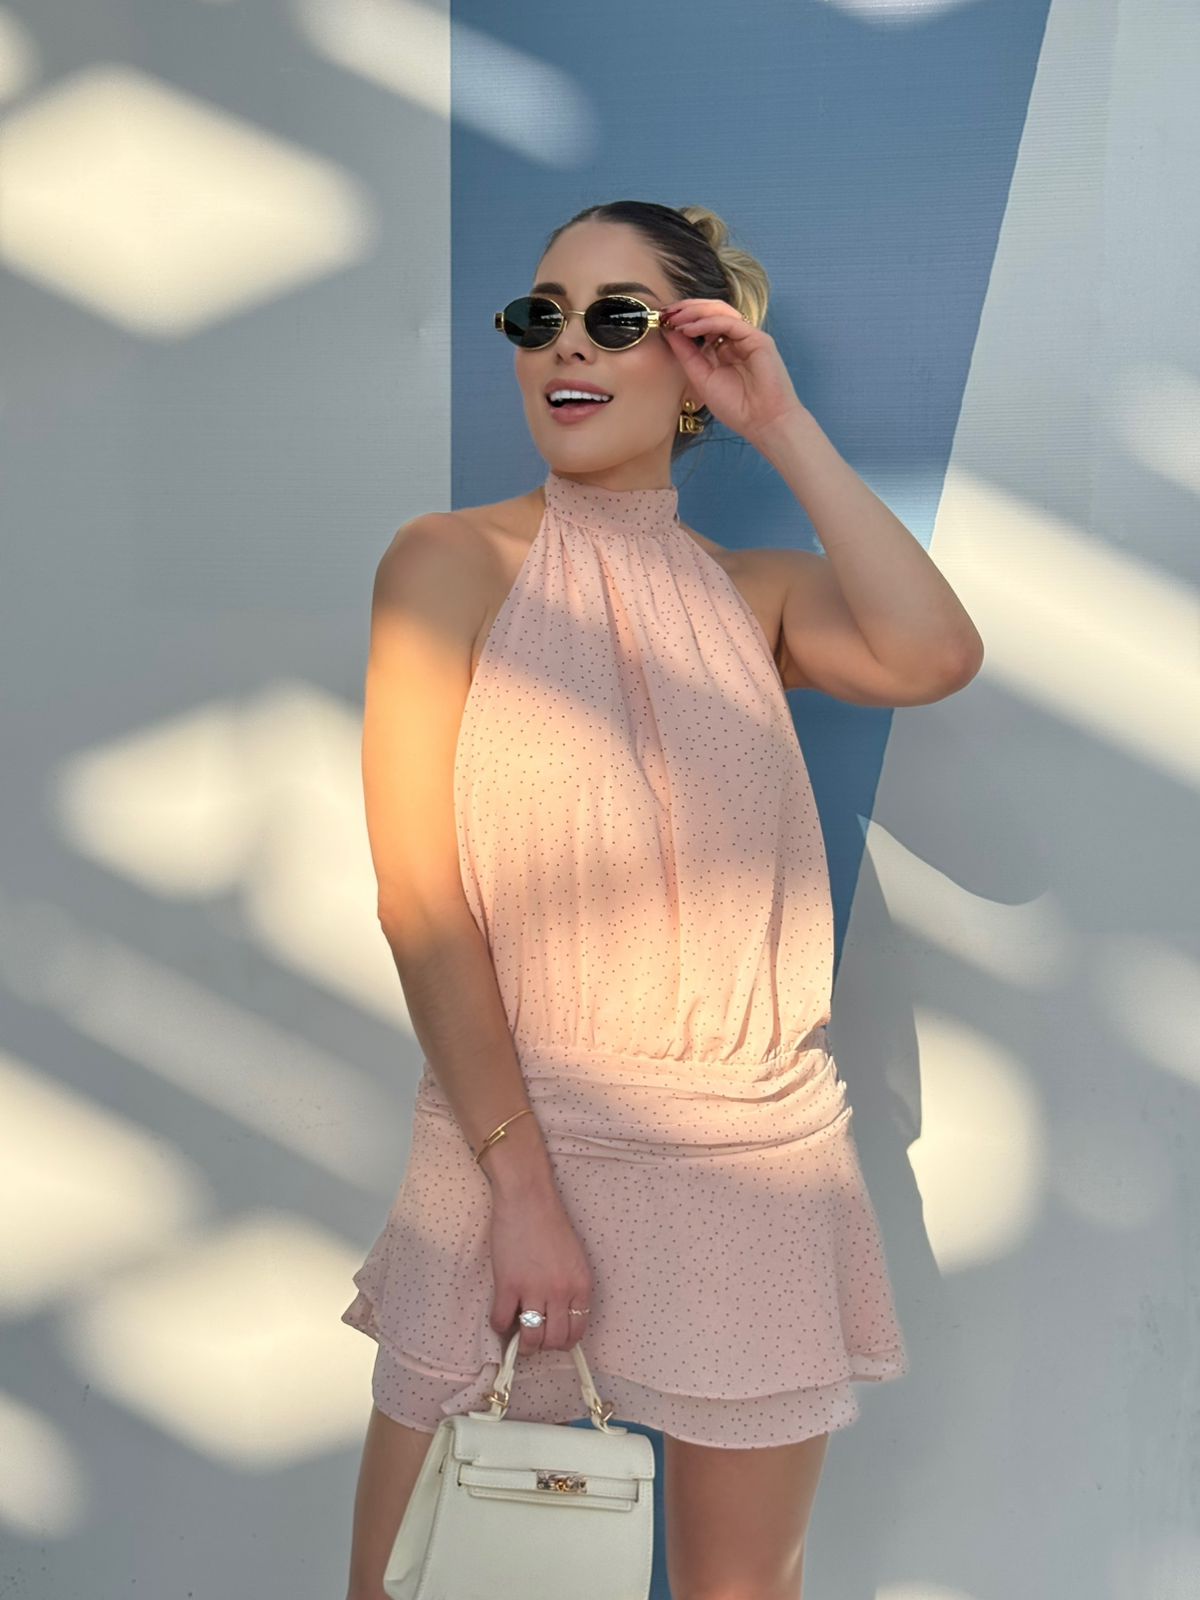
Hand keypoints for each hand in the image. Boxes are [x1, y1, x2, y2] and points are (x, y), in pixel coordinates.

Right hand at [488, 1185, 593, 1356]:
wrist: (528, 1199)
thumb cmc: (551, 1223)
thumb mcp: (574, 1258)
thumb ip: (571, 1286)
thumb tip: (560, 1313)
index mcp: (581, 1285)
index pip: (577, 1331)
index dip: (564, 1341)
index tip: (554, 1337)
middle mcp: (561, 1292)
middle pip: (555, 1340)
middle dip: (544, 1345)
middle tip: (535, 1338)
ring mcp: (534, 1290)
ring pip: (531, 1339)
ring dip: (523, 1345)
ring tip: (518, 1337)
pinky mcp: (508, 1285)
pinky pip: (502, 1321)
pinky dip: (500, 1326)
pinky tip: (501, 1317)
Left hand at [661, 297, 806, 444]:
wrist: (762, 423)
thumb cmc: (736, 407)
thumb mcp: (701, 378)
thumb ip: (686, 354)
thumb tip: (669, 332)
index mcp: (723, 349)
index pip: (702, 324)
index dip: (682, 319)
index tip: (662, 320)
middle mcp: (735, 339)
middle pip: (710, 312)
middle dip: (686, 310)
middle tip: (666, 313)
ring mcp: (747, 337)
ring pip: (720, 312)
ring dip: (695, 312)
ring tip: (675, 318)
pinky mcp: (758, 339)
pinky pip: (729, 323)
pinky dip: (708, 323)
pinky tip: (690, 329)